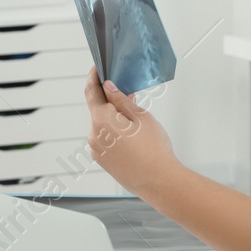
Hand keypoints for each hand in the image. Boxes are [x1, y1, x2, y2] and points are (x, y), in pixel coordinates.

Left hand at [83, 66, 179, 197]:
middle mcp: (94, 136)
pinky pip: (106, 140)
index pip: (91, 92)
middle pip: (98, 110)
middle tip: (129, 94)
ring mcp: (97, 151)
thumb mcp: (141, 116)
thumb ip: (121, 99)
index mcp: (101, 120)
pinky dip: (115, 133)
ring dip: (115, 119)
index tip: (97, 68)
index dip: (93, 78)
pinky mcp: (103, 161)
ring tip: (136, 120)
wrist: (159, 182)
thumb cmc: (154, 149)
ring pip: (103, 126)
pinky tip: (133, 137)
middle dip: (111, 100)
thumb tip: (108, 87)